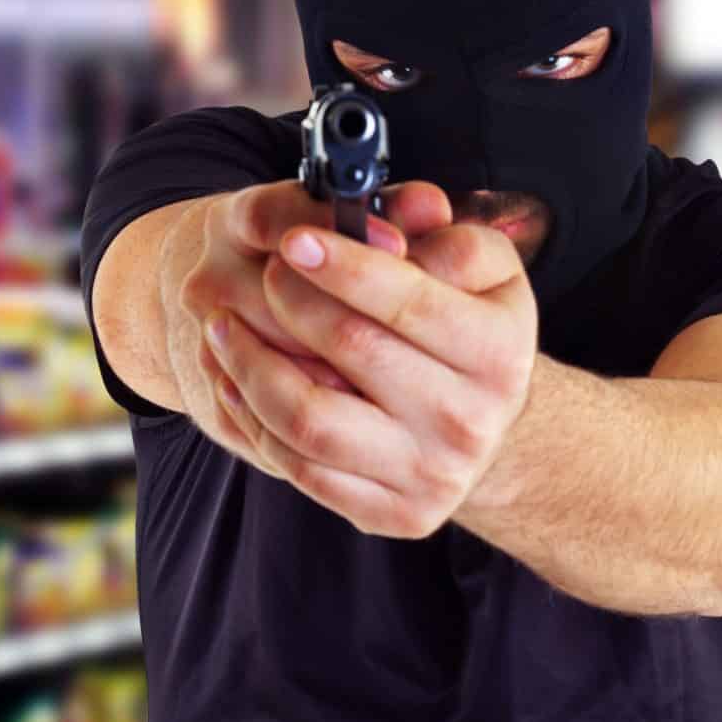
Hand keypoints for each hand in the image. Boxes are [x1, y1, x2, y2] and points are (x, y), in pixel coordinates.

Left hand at [198, 184, 536, 536]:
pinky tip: (231, 379)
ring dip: (249, 366)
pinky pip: (299, 467)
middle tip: (262, 273)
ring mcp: (430, 474)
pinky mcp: (393, 513)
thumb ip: (442, 230)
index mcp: (500, 353)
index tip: (296, 241)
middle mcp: (469, 420)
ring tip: (221, 326)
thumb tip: (410, 207)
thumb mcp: (480, 269)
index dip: (344, 266)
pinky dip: (252, 419)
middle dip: (289, 302)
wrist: (486, 427)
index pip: (409, 301)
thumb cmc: (470, 330)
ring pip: (309, 420)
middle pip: (350, 351)